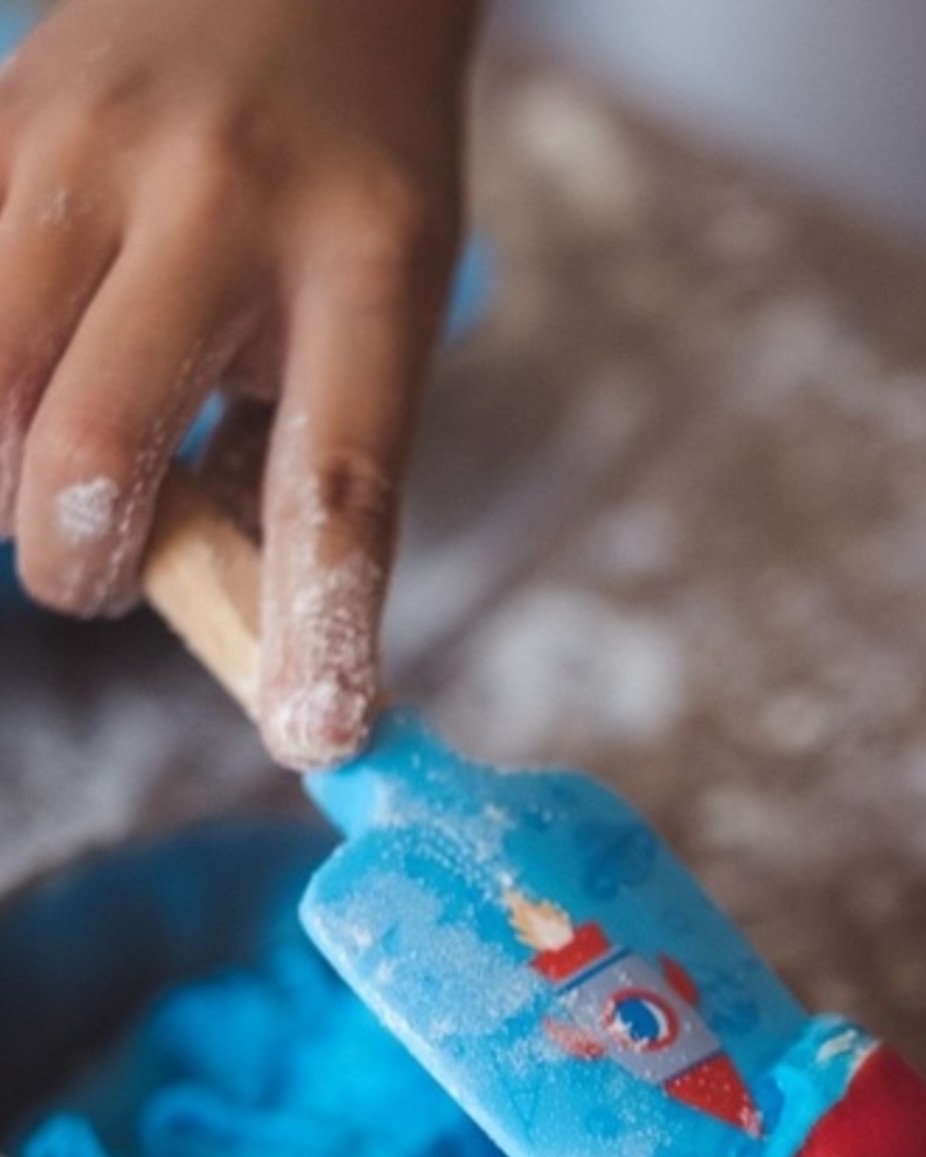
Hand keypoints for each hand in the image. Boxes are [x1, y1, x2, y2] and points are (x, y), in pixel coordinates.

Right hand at [0, 0, 480, 766]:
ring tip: (65, 454)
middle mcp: (214, 197)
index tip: (314, 735)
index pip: (336, 482)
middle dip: (85, 563)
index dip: (316, 627)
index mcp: (363, 259)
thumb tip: (252, 642)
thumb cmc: (352, 177)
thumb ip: (302, 459)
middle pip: (92, 450)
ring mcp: (72, 147)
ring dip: (11, 484)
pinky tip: (31, 387)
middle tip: (107, 559)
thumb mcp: (383, 307)